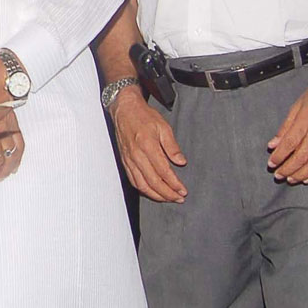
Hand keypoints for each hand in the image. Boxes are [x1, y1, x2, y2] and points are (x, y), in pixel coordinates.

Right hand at [110, 85, 187, 202]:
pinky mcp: (125, 161)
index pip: (163, 172)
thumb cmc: (143, 116)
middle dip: (167, 194)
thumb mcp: (163, 127)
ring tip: (167, 198)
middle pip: (153, 182)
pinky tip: (151, 192)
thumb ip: (172, 146)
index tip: (182, 190)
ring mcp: (129, 159)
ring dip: (156, 195)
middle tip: (178, 198)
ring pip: (142, 185)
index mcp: (148, 146)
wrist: (124, 109)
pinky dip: (143, 190)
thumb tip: (181, 162)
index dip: (174, 184)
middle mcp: (137, 155)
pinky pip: (133, 180)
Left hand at [267, 66, 307, 183]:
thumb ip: (285, 127)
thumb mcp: (297, 105)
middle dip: (288, 168)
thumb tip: (273, 145)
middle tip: (278, 175)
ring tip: (290, 179)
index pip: (290, 143)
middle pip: (303, 156)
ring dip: (302, 174)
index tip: (271, 163)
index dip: (279, 156)